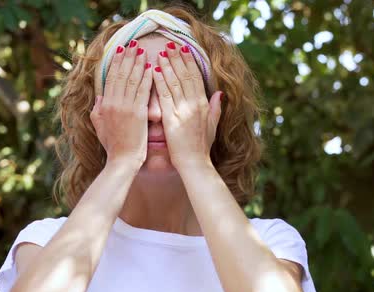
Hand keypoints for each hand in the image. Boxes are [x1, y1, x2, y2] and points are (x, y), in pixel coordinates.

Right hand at [91, 40, 152, 166]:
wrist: (122, 160)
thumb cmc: (113, 146)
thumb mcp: (99, 126)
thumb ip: (97, 110)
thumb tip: (99, 96)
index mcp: (104, 105)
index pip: (111, 78)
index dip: (117, 63)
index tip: (122, 51)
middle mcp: (113, 103)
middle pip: (121, 75)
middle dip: (128, 58)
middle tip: (134, 44)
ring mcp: (125, 108)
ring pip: (132, 80)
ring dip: (138, 64)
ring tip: (143, 51)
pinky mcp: (138, 114)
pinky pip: (143, 92)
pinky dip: (147, 79)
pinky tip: (151, 69)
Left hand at [152, 41, 222, 171]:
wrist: (195, 164)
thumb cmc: (202, 148)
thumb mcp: (213, 126)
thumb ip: (216, 108)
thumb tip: (219, 94)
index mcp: (204, 105)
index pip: (196, 78)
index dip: (189, 62)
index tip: (184, 50)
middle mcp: (195, 105)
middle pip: (186, 76)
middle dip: (178, 59)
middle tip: (171, 45)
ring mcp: (184, 111)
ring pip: (175, 83)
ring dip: (167, 66)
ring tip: (161, 53)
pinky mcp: (172, 119)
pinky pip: (165, 96)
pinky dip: (160, 82)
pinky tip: (154, 71)